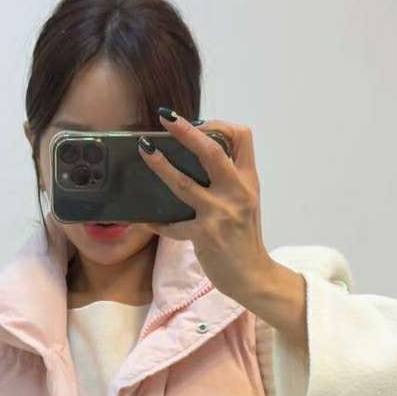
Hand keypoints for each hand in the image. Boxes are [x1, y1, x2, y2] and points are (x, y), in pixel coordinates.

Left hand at [137, 108, 273, 302]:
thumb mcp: (246, 203)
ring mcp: (220, 213)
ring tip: (145, 151)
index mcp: (248, 181)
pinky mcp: (204, 235)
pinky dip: (157, 221)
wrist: (253, 277)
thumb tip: (198, 160)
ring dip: (162, 166)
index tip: (199, 125)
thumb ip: (229, 181)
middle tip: (166, 118)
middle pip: (212, 151)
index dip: (219, 124)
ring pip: (185, 183)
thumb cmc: (245, 239)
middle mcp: (237, 192)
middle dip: (186, 131)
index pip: (242, 137)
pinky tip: (143, 218)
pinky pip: (173, 225)